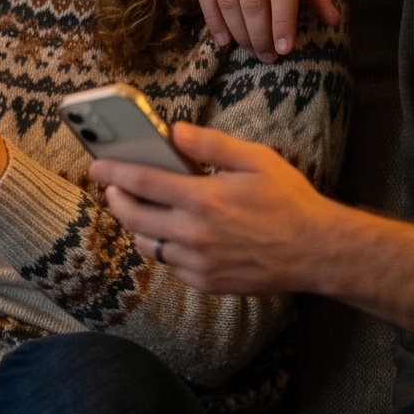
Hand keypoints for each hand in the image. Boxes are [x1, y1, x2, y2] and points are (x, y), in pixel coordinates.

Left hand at [90, 123, 334, 295]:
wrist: (316, 251)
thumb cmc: (289, 201)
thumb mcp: (256, 160)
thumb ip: (212, 144)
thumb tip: (175, 131)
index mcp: (203, 199)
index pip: (141, 181)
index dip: (112, 171)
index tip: (96, 165)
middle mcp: (194, 234)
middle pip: (133, 217)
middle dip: (116, 199)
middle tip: (113, 187)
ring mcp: (199, 262)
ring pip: (148, 244)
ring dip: (140, 225)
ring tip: (148, 209)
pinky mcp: (206, 282)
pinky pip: (171, 264)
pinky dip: (167, 248)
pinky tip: (180, 234)